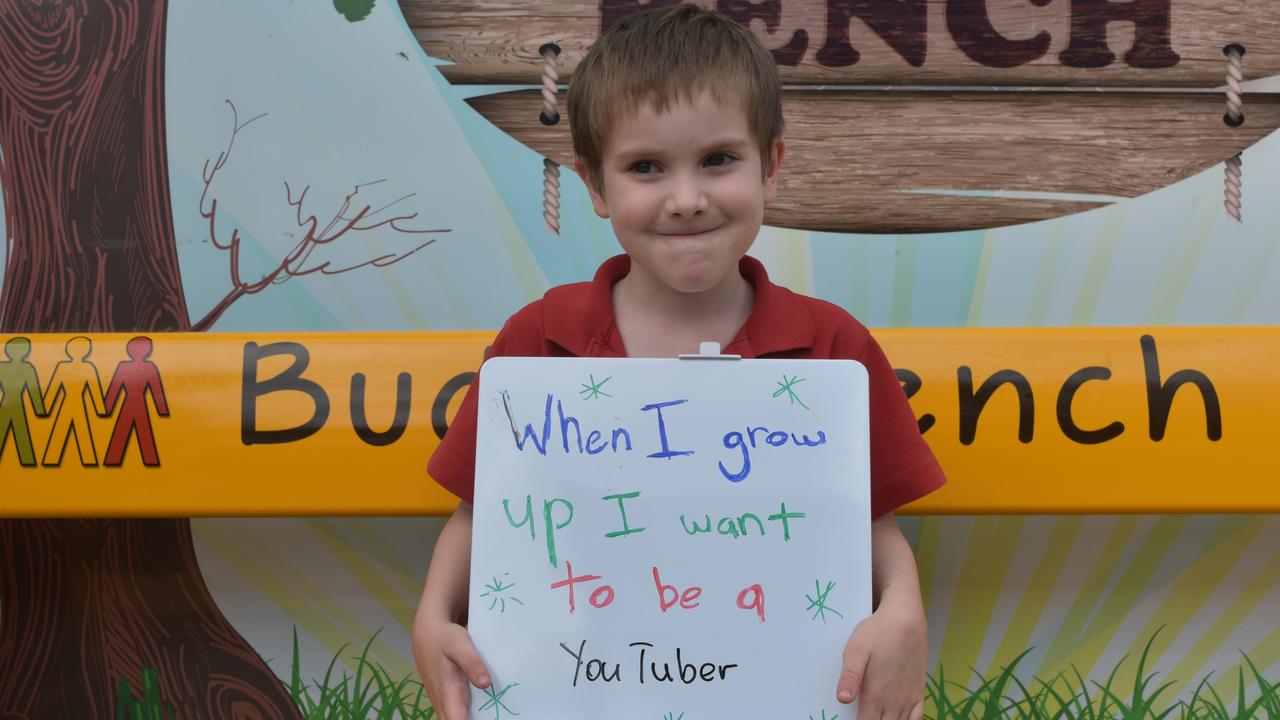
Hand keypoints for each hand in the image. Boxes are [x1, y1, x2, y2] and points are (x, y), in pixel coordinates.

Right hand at [413, 619, 491, 719]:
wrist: (428, 631)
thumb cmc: (444, 637)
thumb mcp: (459, 644)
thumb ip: (471, 663)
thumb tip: (485, 683)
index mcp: (448, 690)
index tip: (488, 719)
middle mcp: (443, 700)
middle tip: (496, 715)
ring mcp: (442, 699)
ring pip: (455, 717)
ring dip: (473, 717)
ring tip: (494, 712)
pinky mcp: (445, 696)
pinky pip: (456, 711)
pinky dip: (468, 712)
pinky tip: (485, 709)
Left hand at [836, 602, 926, 719]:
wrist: (906, 619)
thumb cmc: (878, 632)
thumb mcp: (856, 650)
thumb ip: (850, 677)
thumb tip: (842, 699)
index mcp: (875, 695)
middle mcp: (893, 701)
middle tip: (862, 716)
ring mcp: (908, 698)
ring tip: (877, 716)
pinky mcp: (918, 691)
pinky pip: (917, 718)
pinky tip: (897, 719)